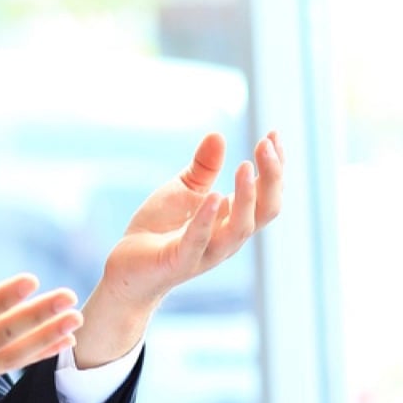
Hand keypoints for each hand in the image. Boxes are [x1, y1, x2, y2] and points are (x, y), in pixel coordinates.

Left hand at [75, 131, 283, 366]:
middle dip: (272, 177)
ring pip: (241, 229)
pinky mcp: (180, 261)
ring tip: (245, 166)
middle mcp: (227, 238)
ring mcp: (206, 252)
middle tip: (266, 144)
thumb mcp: (183, 191)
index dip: (275, 166)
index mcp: (232, 220)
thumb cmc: (159, 231)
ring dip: (247, 197)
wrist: (127, 268)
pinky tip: (214, 196)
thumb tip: (218, 134)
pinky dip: (207, 219)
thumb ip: (203, 168)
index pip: (267, 194)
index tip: (273, 133)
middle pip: (266, 211)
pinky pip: (199, 241)